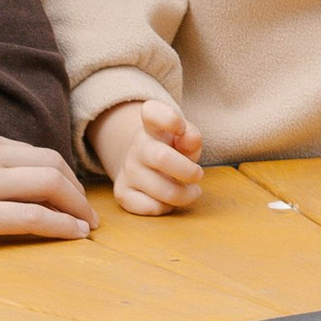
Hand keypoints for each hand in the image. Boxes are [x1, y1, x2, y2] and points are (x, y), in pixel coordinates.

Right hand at [0, 122, 92, 256]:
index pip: (29, 151)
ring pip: (50, 184)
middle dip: (76, 189)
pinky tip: (74, 236)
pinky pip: (34, 216)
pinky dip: (62, 225)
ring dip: (77, 207)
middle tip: (87, 214)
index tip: (68, 194)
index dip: (58, 173)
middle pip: (51, 163)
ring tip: (87, 228)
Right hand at [88, 94, 205, 216]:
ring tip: (190, 191)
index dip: (169, 118)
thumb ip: (191, 138)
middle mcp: (137, 146)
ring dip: (184, 195)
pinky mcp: (122, 193)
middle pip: (162, 158)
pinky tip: (169, 201)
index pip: (152, 112)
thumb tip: (190, 139)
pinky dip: (167, 208)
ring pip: (162, 190)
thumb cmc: (173, 150)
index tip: (180, 128)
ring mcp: (127, 170)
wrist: (144, 166)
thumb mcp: (185, 139)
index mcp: (152, 126)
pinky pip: (150, 207)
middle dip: (188, 172)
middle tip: (198, 175)